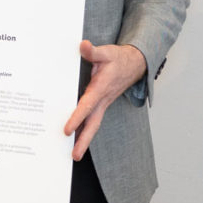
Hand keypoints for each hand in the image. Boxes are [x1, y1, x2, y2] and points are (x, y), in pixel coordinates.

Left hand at [64, 40, 147, 160]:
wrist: (135, 64)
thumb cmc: (119, 59)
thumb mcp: (106, 52)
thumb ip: (93, 51)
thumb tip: (83, 46)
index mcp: (101, 89)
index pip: (87, 106)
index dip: (77, 118)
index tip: (67, 130)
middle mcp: (102, 100)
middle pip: (92, 125)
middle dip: (84, 141)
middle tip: (74, 156)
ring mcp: (103, 103)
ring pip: (93, 124)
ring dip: (84, 138)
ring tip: (73, 154)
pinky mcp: (102, 103)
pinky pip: (93, 119)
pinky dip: (85, 128)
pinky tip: (76, 136)